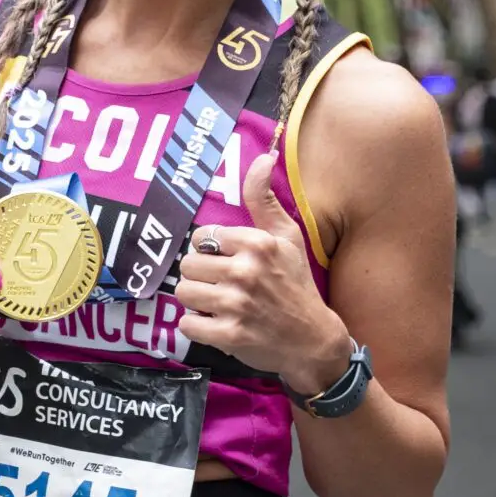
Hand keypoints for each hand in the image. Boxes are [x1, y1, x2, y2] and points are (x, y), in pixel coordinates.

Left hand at [176, 153, 348, 393]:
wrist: (312, 339)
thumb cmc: (296, 284)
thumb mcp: (287, 237)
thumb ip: (265, 199)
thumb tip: (264, 156)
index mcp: (258, 243)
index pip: (202, 235)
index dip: (210, 249)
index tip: (227, 260)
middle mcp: (246, 271)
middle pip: (188, 264)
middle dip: (201, 275)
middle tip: (221, 284)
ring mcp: (236, 305)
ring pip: (183, 292)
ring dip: (195, 300)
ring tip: (215, 303)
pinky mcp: (229, 335)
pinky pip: (187, 324)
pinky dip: (196, 326)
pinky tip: (215, 323)